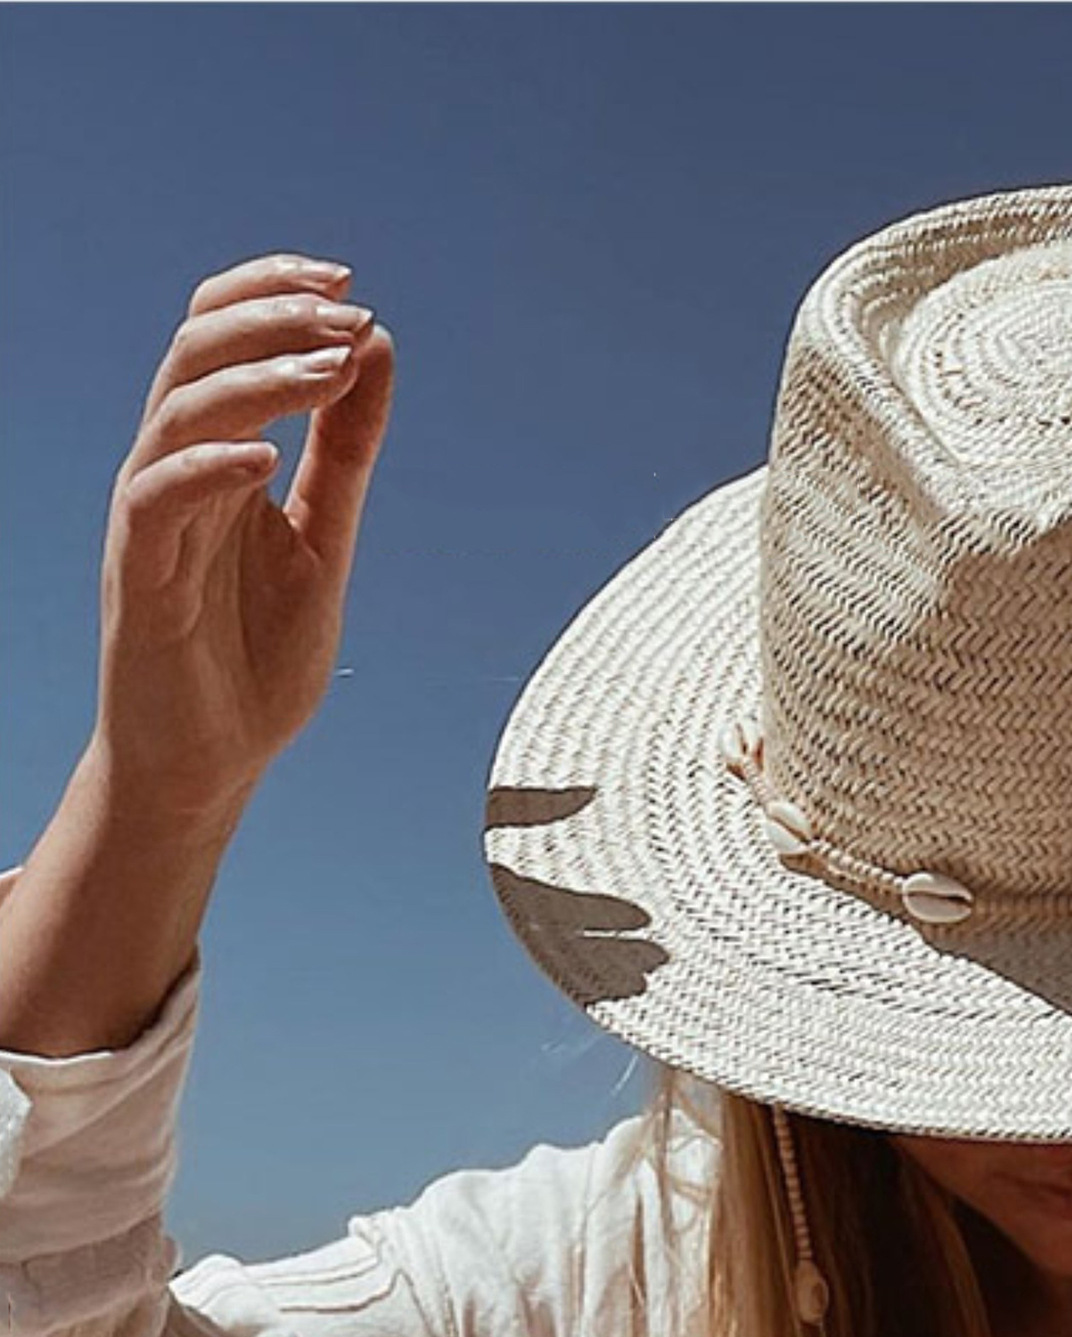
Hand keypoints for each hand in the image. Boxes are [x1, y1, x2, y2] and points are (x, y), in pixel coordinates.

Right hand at [95, 253, 393, 818]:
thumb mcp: (325, 538)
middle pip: (195, 354)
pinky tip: (270, 457)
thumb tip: (376, 349)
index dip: (271, 295)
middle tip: (347, 313)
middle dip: (272, 320)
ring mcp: (151, 521)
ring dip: (258, 379)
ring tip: (331, 371)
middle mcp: (174, 473)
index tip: (349, 286)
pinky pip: (157, 499)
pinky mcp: (140, 577)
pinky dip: (211, 467)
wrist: (210, 760)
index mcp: (215, 458)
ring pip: (176, 411)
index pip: (219, 339)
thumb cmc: (255, 653)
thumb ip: (347, 451)